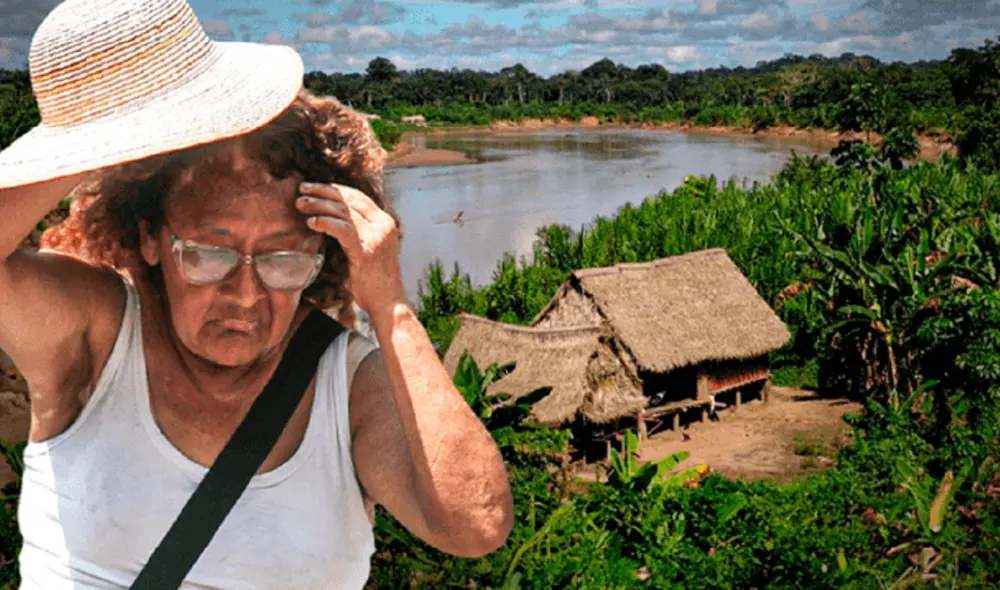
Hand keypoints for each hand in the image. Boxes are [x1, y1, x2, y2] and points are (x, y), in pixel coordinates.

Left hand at [296, 182, 405, 312]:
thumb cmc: (376, 281)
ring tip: (300, 203)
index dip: (337, 189)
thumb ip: (360, 233)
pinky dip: (323, 222)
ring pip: (343, 210)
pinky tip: (310, 222)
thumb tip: (336, 221)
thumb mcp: (371, 249)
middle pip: (350, 198)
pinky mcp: (365, 249)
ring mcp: (376, 236)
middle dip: (324, 190)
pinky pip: (340, 228)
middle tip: (302, 187)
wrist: (388, 302)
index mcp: (386, 222)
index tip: (317, 187)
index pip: (359, 197)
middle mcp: (383, 224)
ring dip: (318, 204)